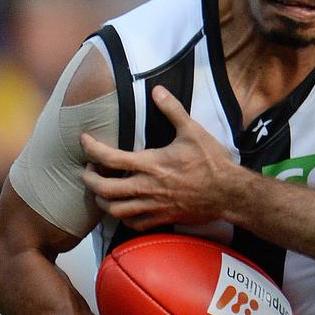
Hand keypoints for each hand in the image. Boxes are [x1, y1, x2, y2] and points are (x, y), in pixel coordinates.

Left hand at [81, 85, 237, 228]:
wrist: (229, 193)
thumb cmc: (211, 162)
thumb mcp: (193, 131)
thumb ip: (172, 110)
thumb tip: (157, 90)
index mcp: (151, 164)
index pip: (110, 158)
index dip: (91, 148)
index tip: (85, 140)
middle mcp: (147, 187)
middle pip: (104, 190)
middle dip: (89, 180)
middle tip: (87, 170)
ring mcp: (154, 205)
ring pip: (116, 210)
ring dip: (102, 202)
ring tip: (101, 192)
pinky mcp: (163, 217)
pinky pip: (135, 224)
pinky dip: (125, 218)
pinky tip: (125, 210)